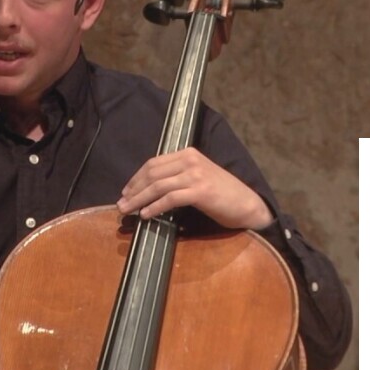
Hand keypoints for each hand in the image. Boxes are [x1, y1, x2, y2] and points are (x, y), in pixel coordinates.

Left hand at [116, 147, 273, 229]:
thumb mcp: (198, 178)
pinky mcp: (200, 191)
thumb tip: (150, 189)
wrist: (248, 204)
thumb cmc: (223, 195)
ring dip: (139, 199)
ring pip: (158, 186)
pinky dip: (154, 207)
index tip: (126, 191)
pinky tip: (146, 215)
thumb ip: (178, 177)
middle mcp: (191, 160)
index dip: (136, 178)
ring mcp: (196, 174)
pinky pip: (170, 198)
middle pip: (152, 173)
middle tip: (121, 203)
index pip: (154, 163)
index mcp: (188, 154)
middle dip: (133, 189)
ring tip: (127, 210)